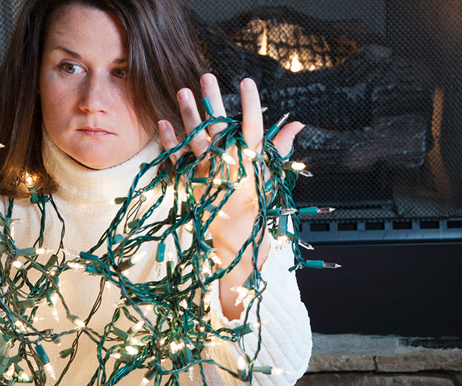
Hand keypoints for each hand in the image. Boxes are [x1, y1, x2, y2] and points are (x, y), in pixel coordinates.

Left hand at [155, 73, 304, 262]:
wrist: (237, 232)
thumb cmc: (256, 197)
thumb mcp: (270, 170)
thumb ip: (281, 145)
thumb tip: (298, 123)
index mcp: (251, 159)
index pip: (253, 127)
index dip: (251, 104)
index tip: (248, 81)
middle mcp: (229, 163)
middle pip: (220, 127)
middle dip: (214, 100)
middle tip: (207, 76)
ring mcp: (208, 171)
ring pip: (196, 138)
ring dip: (189, 114)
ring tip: (183, 91)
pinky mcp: (192, 180)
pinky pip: (178, 158)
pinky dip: (170, 141)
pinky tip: (163, 121)